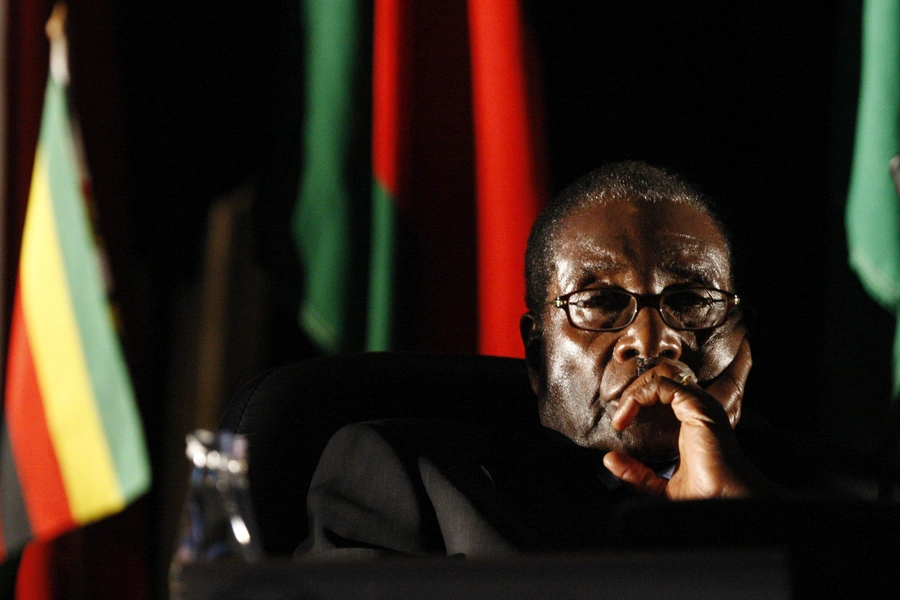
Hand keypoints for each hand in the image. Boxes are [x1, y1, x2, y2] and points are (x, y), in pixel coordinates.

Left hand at [602, 338, 774, 498]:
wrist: (725, 504)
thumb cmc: (704, 497)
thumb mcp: (659, 486)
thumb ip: (636, 473)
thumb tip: (609, 459)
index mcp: (693, 422)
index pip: (663, 394)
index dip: (637, 401)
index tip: (619, 426)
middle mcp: (698, 408)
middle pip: (660, 380)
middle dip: (633, 392)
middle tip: (618, 417)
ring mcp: (700, 405)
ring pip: (660, 376)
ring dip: (634, 391)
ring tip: (621, 414)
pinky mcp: (696, 406)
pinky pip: (661, 384)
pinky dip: (638, 395)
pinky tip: (626, 415)